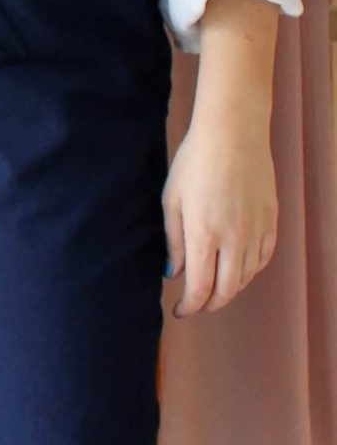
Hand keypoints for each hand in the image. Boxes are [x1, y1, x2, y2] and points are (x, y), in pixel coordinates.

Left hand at [163, 107, 277, 316]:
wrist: (233, 133)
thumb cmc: (195, 161)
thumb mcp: (172, 198)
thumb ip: (173, 239)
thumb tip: (174, 273)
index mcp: (204, 233)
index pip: (200, 288)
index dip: (189, 306)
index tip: (179, 311)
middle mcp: (234, 239)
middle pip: (227, 291)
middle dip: (209, 304)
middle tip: (195, 305)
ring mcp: (257, 232)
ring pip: (246, 278)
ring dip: (229, 289)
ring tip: (212, 285)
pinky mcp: (272, 223)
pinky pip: (262, 260)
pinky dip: (248, 271)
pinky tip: (236, 267)